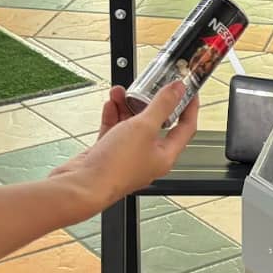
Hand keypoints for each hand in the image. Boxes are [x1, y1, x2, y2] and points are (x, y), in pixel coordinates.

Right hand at [50, 84, 200, 206]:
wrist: (82, 185)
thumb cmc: (115, 167)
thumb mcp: (144, 127)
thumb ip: (162, 105)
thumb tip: (178, 90)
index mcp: (164, 156)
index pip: (185, 128)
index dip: (190, 107)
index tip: (188, 91)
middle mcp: (148, 158)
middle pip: (156, 124)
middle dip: (149, 102)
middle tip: (148, 87)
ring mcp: (127, 157)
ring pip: (132, 126)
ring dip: (127, 106)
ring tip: (121, 92)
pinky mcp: (108, 156)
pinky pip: (114, 131)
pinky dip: (113, 116)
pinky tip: (110, 105)